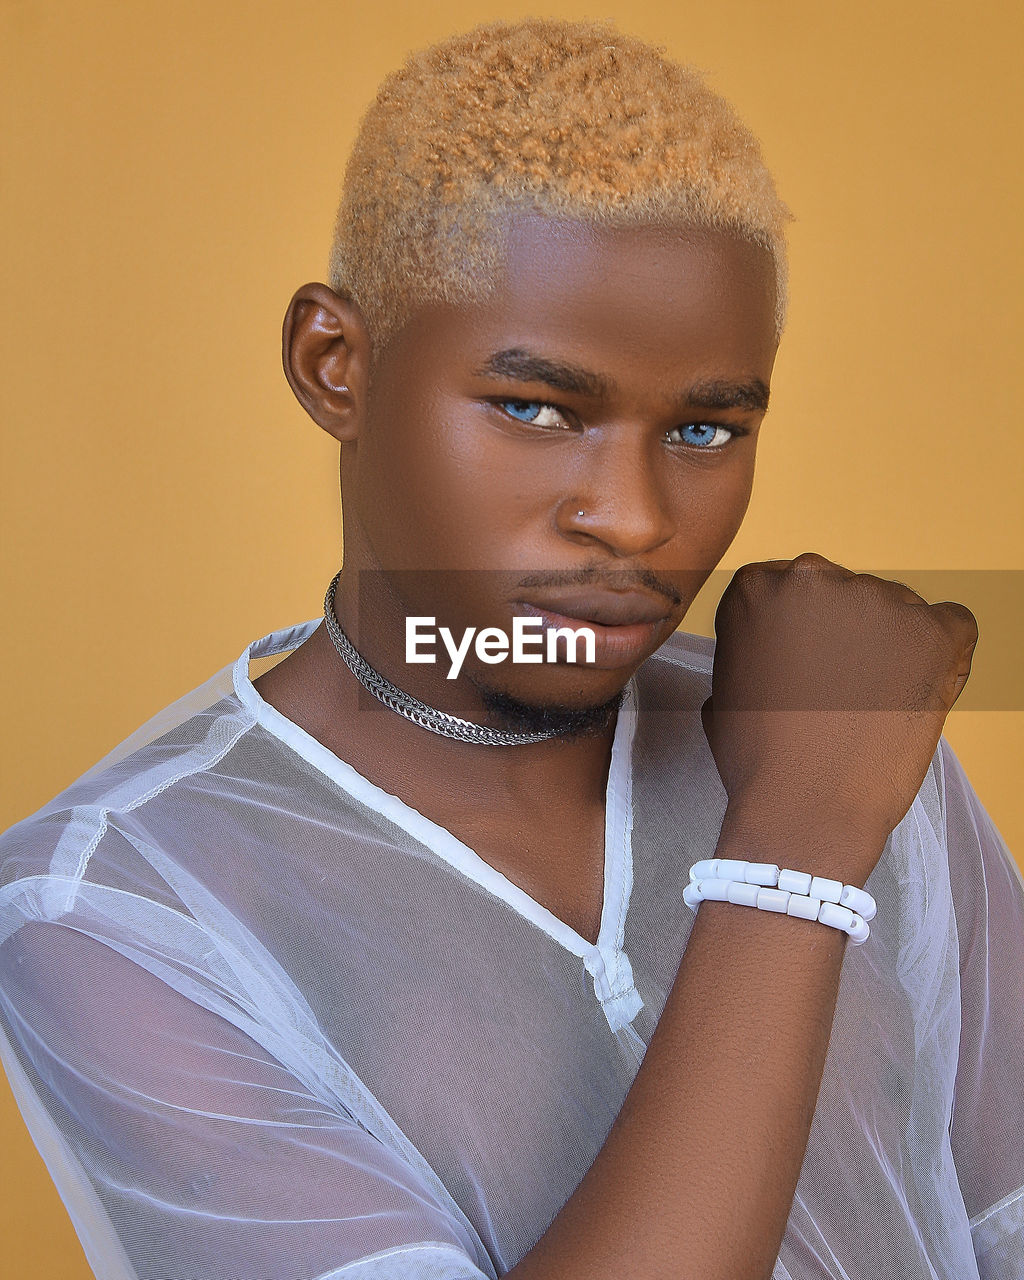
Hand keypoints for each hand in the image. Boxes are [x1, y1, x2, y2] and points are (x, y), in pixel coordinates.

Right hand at [700, 552, 977, 877]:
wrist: (805, 809)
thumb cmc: (759, 759)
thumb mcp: (725, 685)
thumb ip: (753, 645)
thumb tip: (778, 645)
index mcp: (757, 586)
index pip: (793, 588)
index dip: (804, 633)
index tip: (808, 668)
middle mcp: (814, 576)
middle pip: (845, 593)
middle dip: (848, 634)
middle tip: (842, 689)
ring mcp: (877, 599)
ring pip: (896, 611)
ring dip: (892, 648)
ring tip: (874, 705)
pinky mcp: (933, 630)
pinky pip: (953, 625)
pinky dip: (944, 657)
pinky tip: (918, 693)